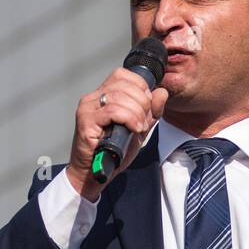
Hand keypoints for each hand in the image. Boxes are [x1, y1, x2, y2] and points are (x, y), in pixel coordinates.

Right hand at [66, 68, 167, 201]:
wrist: (94, 174)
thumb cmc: (113, 151)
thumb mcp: (139, 128)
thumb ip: (151, 111)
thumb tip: (162, 92)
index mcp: (103, 95)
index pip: (124, 75)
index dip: (141, 87)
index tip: (146, 106)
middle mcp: (93, 97)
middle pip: (125, 84)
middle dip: (142, 102)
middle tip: (143, 121)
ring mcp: (88, 108)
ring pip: (120, 96)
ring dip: (137, 113)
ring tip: (137, 128)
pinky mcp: (86, 120)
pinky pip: (113, 111)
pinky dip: (129, 119)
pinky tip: (133, 129)